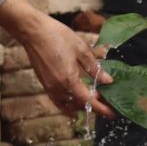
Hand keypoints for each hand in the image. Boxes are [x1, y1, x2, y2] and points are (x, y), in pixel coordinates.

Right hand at [0, 0, 114, 117]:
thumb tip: (108, 81)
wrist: (34, 32)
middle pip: (79, 105)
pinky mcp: (44, 84)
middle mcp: (58, 88)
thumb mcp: (82, 50)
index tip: (112, 113)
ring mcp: (49, 87)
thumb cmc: (58, 37)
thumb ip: (94, 68)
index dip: (102, 108)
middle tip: (107, 101)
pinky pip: (57, 102)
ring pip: (67, 105)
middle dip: (94, 106)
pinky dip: (67, 107)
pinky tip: (73, 108)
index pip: (88, 101)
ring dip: (81, 106)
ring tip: (94, 102)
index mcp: (69, 80)